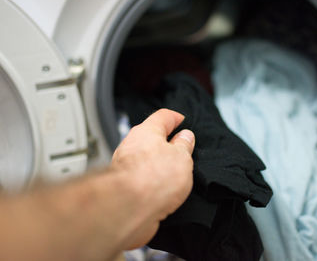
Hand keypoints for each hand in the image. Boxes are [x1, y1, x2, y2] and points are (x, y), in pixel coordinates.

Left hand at [111, 109, 194, 248]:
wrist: (129, 208)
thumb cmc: (152, 179)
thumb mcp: (182, 157)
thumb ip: (184, 145)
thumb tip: (185, 137)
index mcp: (147, 130)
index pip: (163, 116)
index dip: (176, 118)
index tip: (182, 121)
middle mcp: (131, 144)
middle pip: (151, 138)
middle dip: (166, 143)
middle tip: (182, 150)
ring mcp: (124, 165)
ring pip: (144, 159)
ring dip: (158, 164)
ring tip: (173, 174)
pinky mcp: (122, 186)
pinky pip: (140, 177)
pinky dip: (150, 180)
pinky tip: (160, 189)